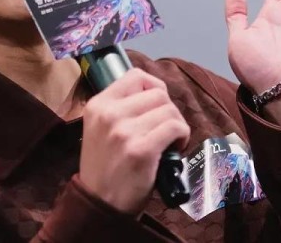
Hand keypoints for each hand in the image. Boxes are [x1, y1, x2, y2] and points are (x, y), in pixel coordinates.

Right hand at [79, 68, 189, 213]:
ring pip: (169, 110)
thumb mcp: (100, 129)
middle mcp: (109, 113)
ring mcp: (124, 131)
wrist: (100, 204)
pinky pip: (174, 127)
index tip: (157, 106)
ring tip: (169, 141)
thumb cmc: (104, 166)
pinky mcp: (141, 150)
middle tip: (165, 129)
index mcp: (97, 104)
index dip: (154, 87)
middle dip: (168, 109)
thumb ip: (119, 108)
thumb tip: (154, 93)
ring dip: (176, 124)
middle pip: (157, 93)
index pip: (135, 76)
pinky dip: (182, 135)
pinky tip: (175, 148)